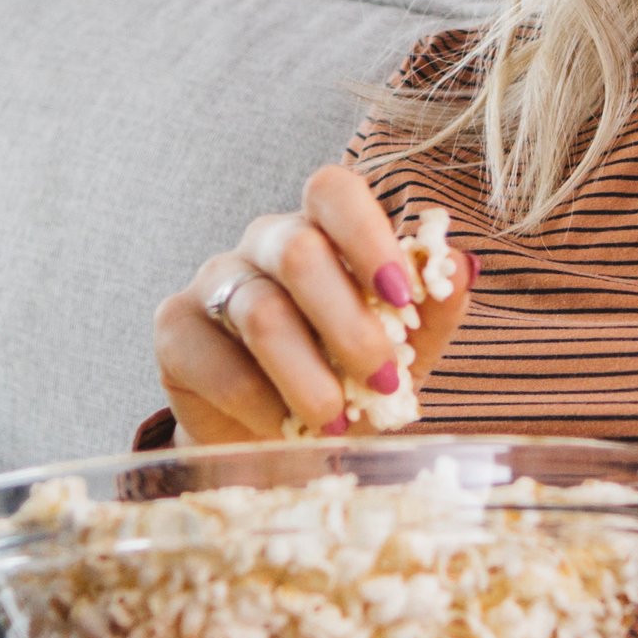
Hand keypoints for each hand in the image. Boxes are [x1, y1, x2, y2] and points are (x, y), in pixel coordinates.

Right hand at [155, 164, 480, 444]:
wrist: (281, 446)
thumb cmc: (346, 383)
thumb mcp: (403, 354)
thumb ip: (433, 312)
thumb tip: (463, 266)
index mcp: (321, 230)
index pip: (332, 191)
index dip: (367, 236)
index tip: (401, 298)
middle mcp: (263, 243)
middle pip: (299, 253)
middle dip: (349, 325)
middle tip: (381, 381)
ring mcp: (213, 282)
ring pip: (261, 314)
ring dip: (309, 377)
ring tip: (337, 423)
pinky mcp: (174, 330)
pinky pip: (217, 363)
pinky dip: (260, 406)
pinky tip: (283, 430)